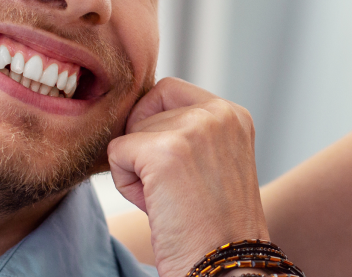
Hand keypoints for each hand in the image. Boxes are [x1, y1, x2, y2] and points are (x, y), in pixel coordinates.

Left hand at [107, 77, 267, 276]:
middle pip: (145, 109)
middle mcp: (219, 113)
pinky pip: (117, 153)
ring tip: (172, 201)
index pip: (167, 91)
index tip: (178, 171)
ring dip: (138, 170)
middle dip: (147, 149)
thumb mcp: (213, 162)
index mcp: (234, 114)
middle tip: (176, 190)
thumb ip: (187, 130)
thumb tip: (134, 111)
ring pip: (129, 133)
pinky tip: (159, 207)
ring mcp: (194, 129)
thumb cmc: (212, 227)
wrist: (226, 267)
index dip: (156, 128)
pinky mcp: (165, 151)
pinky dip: (127, 185)